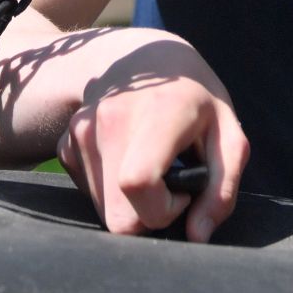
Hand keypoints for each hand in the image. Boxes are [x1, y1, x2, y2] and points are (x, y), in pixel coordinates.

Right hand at [56, 37, 248, 241]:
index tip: (184, 193)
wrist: (142, 57)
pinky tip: (128, 159)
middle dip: (149, 216)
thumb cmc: (194, 98)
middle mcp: (108, 121)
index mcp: (156, 114)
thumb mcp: (228, 134)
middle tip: (170, 181)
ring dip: (131, 202)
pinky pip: (90, 194)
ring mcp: (80, 133)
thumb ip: (222, 189)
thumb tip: (197, 236)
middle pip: (118, 216)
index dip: (164, 209)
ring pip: (104, 210)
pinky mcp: (65, 145)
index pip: (138, 183)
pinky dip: (111, 191)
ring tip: (150, 164)